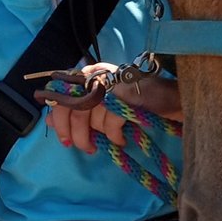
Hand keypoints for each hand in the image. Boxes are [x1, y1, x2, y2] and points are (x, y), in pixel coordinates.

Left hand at [38, 64, 181, 155]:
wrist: (172, 96)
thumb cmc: (137, 100)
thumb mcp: (103, 104)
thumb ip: (78, 109)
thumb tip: (49, 121)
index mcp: (89, 73)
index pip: (61, 94)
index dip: (59, 120)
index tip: (65, 139)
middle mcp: (98, 74)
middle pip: (73, 108)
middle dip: (76, 134)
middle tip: (86, 147)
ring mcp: (112, 84)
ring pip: (91, 118)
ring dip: (99, 136)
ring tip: (111, 141)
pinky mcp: (125, 96)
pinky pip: (110, 123)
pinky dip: (114, 135)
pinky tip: (121, 138)